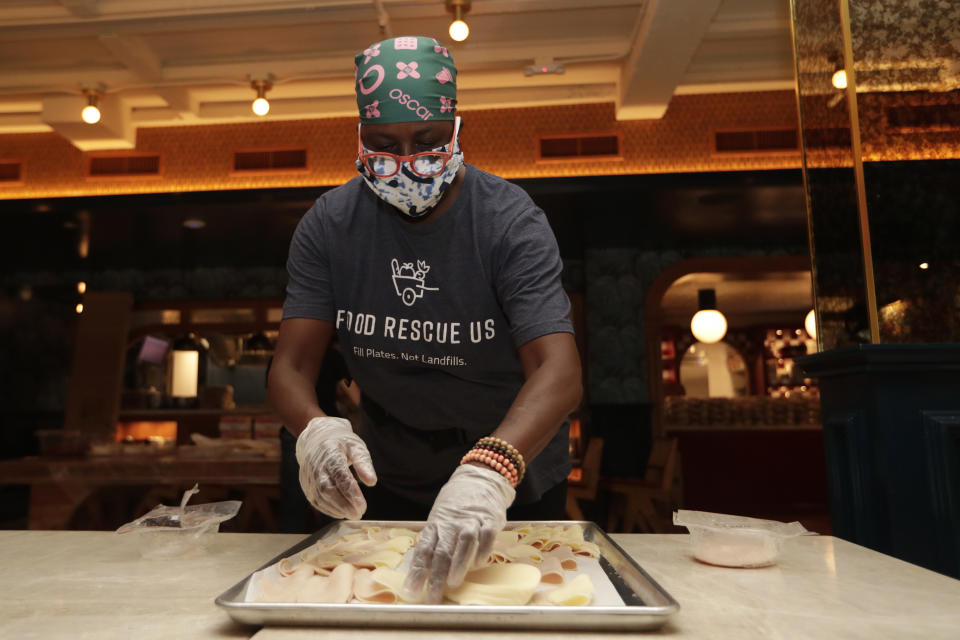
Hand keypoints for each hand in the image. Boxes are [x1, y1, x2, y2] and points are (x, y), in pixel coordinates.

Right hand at [295, 416, 376, 519]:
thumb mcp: (356, 447)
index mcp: (330, 452)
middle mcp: (316, 465)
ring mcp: (308, 476)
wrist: (317, 439)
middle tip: (359, 514)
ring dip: (337, 509)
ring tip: (354, 514)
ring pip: (320, 497)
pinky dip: (328, 509)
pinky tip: (341, 513)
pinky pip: (315, 500)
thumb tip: (372, 482)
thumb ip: (364, 464)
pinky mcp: (306, 485)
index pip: (339, 474)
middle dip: (344, 504)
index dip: (350, 491)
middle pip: (327, 489)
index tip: (362, 505)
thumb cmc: (341, 444)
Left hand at [402, 464, 515, 602]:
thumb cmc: (456, 506)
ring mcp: (472, 520)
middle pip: (442, 550)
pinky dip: (482, 550)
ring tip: (453, 583)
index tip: (411, 591)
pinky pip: (486, 535)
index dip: (417, 571)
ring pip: (464, 541)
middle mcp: (452, 523)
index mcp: (436, 524)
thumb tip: (422, 572)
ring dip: (458, 563)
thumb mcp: (440, 519)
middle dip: (436, 575)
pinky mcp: (490, 518)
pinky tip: (478, 564)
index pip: (424, 549)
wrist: (479, 479)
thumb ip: (434, 543)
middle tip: (432, 596)